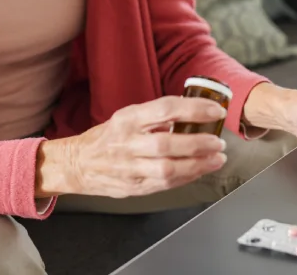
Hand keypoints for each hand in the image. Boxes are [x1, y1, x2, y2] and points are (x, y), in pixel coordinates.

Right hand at [35, 96, 227, 197]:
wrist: (78, 164)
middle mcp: (127, 143)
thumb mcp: (127, 116)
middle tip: (218, 141)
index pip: (166, 109)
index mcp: (128, 118)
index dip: (194, 109)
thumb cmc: (108, 137)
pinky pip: (165, 184)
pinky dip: (187, 177)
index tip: (215, 111)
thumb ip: (156, 116)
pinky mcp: (133, 187)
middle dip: (198, 143)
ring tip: (216, 158)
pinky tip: (200, 170)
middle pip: (168, 144)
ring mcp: (129, 168)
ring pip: (168, 169)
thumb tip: (193, 112)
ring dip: (198, 165)